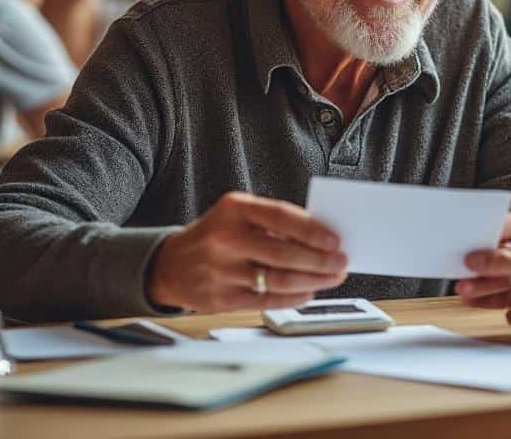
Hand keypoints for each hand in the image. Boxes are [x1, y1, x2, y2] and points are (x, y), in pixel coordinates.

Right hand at [146, 192, 347, 312]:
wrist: (169, 265)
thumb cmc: (215, 236)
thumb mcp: (238, 215)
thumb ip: (274, 222)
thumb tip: (322, 238)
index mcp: (234, 209)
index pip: (282, 217)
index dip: (314, 231)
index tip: (337, 240)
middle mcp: (225, 239)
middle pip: (284, 254)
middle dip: (320, 261)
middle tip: (342, 263)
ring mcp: (221, 271)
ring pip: (279, 280)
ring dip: (313, 281)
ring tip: (332, 278)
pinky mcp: (221, 299)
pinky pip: (267, 300)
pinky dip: (294, 297)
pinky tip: (308, 291)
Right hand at [463, 249, 510, 342]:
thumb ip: (508, 261)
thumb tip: (476, 258)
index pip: (506, 241)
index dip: (486, 244)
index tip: (466, 247)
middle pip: (499, 268)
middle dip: (480, 273)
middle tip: (461, 278)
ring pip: (499, 289)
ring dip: (482, 292)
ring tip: (464, 295)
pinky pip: (507, 311)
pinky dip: (497, 311)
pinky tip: (494, 310)